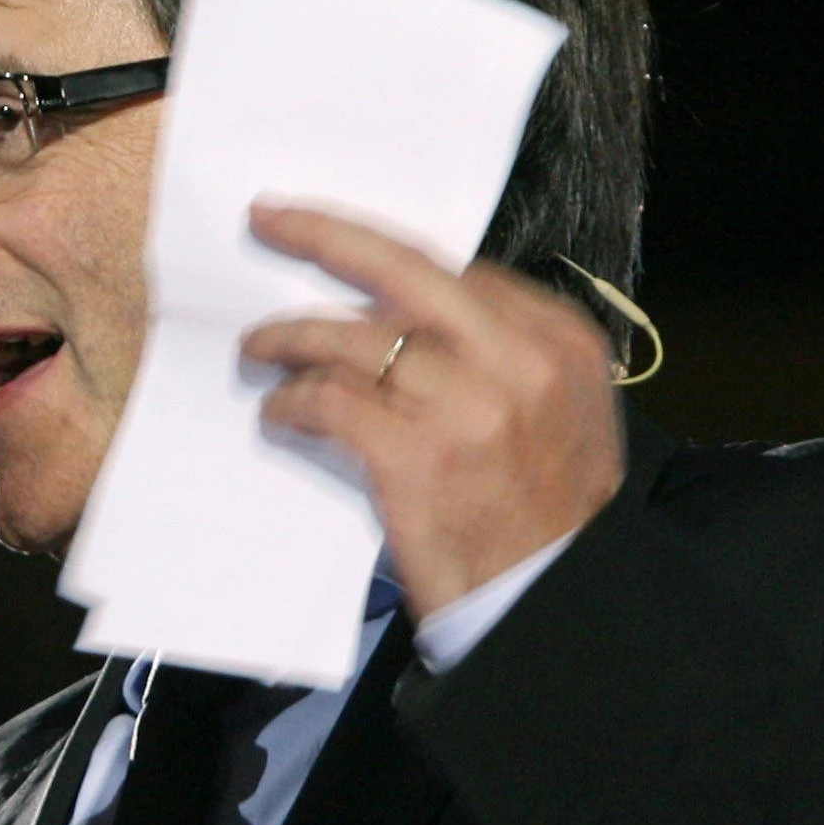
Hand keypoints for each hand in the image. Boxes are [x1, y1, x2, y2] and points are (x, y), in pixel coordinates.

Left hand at [238, 201, 624, 620]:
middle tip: (270, 220)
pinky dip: (293, 401)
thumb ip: (504, 355)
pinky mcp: (417, 459)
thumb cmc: (550, 518)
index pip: (453, 271)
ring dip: (290, 338)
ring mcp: (467, 408)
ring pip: (351, 339)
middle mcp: (518, 361)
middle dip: (325, 236)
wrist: (553, 604)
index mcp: (558, 341)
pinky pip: (332, 403)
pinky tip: (278, 411)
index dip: (380, 251)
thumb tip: (411, 317)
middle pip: (400, 270)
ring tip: (258, 348)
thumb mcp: (565, 414)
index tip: (337, 241)